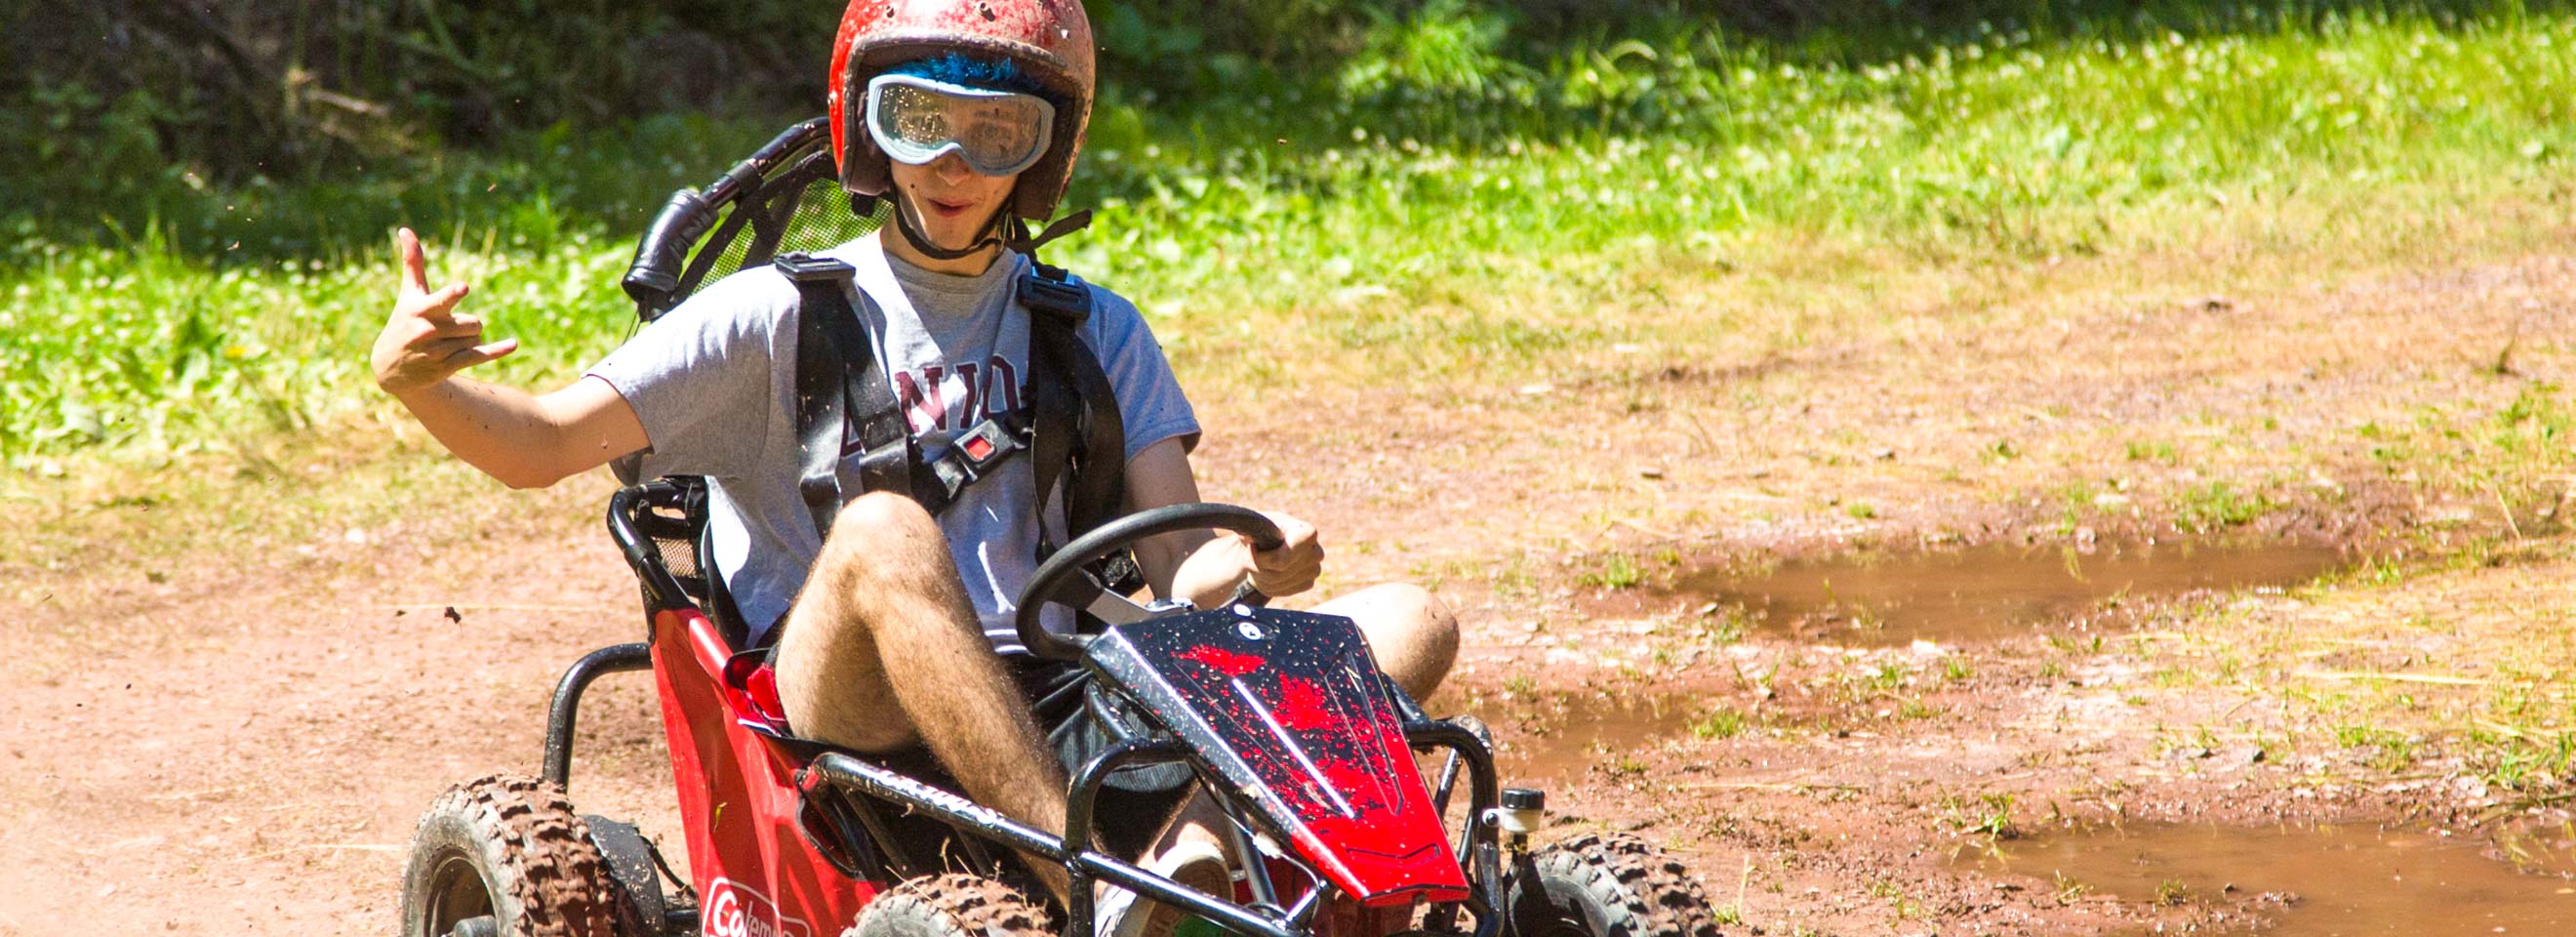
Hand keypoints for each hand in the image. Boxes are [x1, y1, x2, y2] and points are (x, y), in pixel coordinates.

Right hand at [371, 227, 515, 396]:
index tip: (463, 288)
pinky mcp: (447, 366)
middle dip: (467, 324)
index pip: (442, 301)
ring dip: (468, 338)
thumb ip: (412, 263)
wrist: (390, 368)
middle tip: (448, 328)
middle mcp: (428, 331)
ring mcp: (437, 351)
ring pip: (475, 338)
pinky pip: (478, 356)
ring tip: (446, 342)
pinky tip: (513, 344)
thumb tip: (405, 229)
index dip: (453, 294)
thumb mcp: (409, 295)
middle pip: (472, 322)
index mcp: (421, 311)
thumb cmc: (403, 321)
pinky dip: (496, 351)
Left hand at [1243, 511, 1322, 597]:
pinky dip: (1267, 585)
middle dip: (1259, 565)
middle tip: (1251, 556)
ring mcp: (1314, 570)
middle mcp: (1316, 551)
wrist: (1268, 545)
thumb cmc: (1263, 531)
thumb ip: (1251, 530)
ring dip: (1260, 575)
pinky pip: (1281, 591)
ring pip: (1278, 581)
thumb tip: (1246, 539)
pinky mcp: (1308, 583)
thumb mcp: (1255, 525)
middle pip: (1281, 569)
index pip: (1290, 553)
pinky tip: (1266, 573)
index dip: (1269, 556)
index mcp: (1306, 532)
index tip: (1253, 547)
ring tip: (1257, 564)